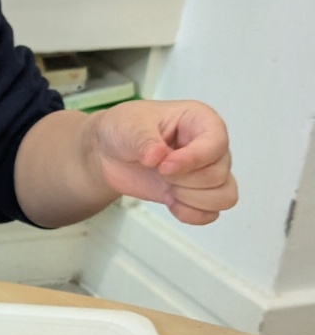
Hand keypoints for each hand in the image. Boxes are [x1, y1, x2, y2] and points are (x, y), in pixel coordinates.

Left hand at [88, 100, 236, 224]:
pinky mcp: (197, 193)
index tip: (163, 166)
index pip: (217, 143)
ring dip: (191, 199)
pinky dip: (190, 214)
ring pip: (224, 196)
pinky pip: (211, 213)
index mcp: (200, 120)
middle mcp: (209, 146)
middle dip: (184, 180)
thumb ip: (144, 140)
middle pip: (218, 174)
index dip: (193, 159)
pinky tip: (170, 201)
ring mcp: (205, 171)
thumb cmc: (125, 129)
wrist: (110, 153)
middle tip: (159, 170)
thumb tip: (157, 155)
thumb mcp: (129, 126)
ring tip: (168, 187)